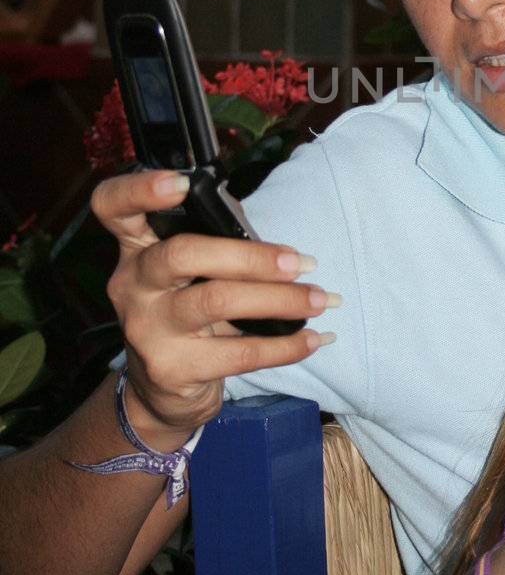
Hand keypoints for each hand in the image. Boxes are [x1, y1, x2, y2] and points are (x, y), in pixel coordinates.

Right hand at [92, 169, 335, 435]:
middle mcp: (131, 284)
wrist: (160, 391)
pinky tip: (314, 339)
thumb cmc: (188, 312)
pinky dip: (285, 346)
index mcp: (136, 247)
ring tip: (320, 300)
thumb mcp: (191, 274)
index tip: (181, 183)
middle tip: (301, 263)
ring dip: (281, 300)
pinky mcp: (170, 369)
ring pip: (217, 301)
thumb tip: (268, 235)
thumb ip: (218, 241)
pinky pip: (239, 353)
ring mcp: (146, 328)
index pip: (114, 206)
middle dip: (251, 256)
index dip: (140, 190)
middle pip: (182, 253)